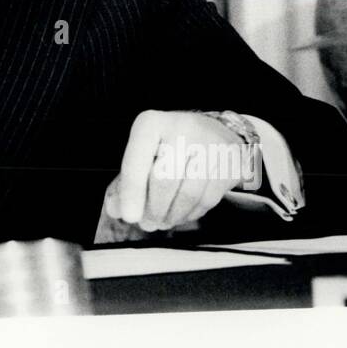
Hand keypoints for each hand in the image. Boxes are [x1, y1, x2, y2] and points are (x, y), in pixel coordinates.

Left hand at [104, 110, 248, 231]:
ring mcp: (210, 144)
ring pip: (188, 193)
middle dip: (153, 209)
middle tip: (147, 225)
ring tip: (163, 222)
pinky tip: (182, 215)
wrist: (215, 131)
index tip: (129, 217)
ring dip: (173, 216)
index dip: (132, 191)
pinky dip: (191, 214)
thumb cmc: (169, 146)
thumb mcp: (143, 154)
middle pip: (164, 180)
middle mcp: (183, 128)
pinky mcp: (230, 163)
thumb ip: (125, 181)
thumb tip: (116, 209)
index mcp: (152, 123)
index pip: (137, 160)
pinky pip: (208, 199)